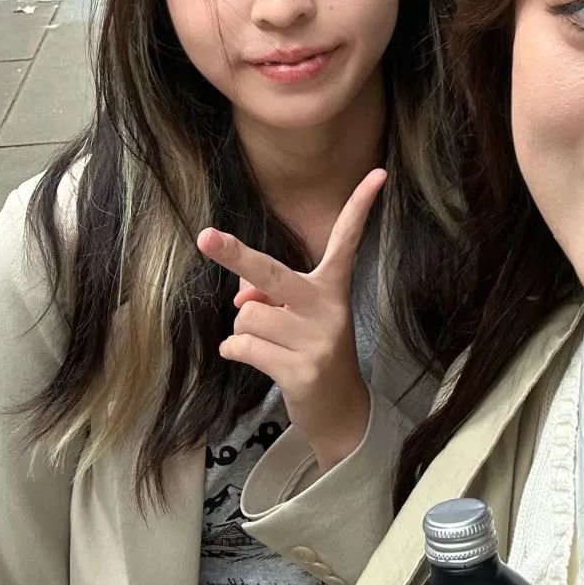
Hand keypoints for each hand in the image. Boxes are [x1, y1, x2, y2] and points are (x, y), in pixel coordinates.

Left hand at [196, 169, 386, 472]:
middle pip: (272, 273)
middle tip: (205, 236)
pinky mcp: (302, 371)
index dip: (360, 205)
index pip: (347, 239)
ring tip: (266, 344)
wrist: (340, 411)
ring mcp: (317, 340)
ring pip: (247, 317)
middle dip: (235, 254)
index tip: (378, 173)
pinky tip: (253, 360)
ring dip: (243, 331)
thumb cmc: (310, 349)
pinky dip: (235, 352)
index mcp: (332, 287)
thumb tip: (241, 297)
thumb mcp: (298, 316)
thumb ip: (270, 294)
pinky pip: (243, 347)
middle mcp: (329, 308)